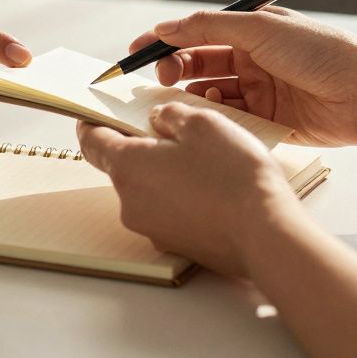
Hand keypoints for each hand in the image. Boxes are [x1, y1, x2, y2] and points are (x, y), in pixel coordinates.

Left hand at [77, 102, 298, 276]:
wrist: (265, 235)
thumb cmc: (233, 177)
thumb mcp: (202, 123)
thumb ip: (169, 114)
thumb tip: (158, 120)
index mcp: (127, 166)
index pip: (91, 141)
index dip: (92, 122)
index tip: (97, 112)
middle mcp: (130, 201)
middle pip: (121, 165)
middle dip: (140, 145)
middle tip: (172, 130)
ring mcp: (151, 228)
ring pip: (147, 189)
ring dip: (164, 172)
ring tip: (202, 160)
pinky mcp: (174, 244)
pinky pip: (167, 211)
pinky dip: (180, 196)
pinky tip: (210, 188)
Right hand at [130, 7, 356, 146]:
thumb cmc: (320, 53)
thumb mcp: (260, 28)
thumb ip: (208, 27)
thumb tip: (164, 28)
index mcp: (250, 31)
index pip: (195, 33)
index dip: (163, 43)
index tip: (134, 54)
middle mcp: (252, 59)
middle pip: (197, 65)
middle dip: (174, 71)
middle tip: (163, 81)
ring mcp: (259, 92)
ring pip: (210, 94)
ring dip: (194, 96)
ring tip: (187, 101)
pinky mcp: (268, 122)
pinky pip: (230, 120)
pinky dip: (216, 119)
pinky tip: (215, 117)